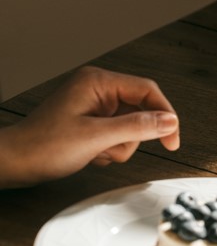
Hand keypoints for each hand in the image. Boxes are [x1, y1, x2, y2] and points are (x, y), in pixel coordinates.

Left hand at [0, 66, 179, 187]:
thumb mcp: (96, 137)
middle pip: (141, 109)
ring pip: (132, 125)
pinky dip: (112, 148)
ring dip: (120, 145)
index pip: (147, 91)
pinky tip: (92, 154)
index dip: (165, 115)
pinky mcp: (92, 120)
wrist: (14, 163)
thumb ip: (137, 127)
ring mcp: (95, 105)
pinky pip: (119, 133)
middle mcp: (98, 89)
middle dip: (132, 135)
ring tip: (97, 152)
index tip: (173, 139)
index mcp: (98, 82)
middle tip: (115, 149)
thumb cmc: (42, 146)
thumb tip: (169, 121)